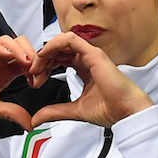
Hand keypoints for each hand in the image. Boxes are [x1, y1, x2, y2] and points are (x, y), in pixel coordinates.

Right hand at [0, 37, 35, 151]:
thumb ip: (12, 112)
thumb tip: (32, 124)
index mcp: (3, 73)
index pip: (25, 61)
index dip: (35, 67)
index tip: (40, 79)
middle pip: (19, 46)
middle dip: (31, 53)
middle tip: (36, 68)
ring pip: (5, 41)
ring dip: (18, 49)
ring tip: (25, 62)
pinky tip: (6, 55)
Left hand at [29, 33, 154, 127]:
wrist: (125, 112)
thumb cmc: (110, 109)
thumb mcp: (73, 110)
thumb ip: (54, 111)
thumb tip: (36, 118)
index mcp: (85, 69)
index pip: (60, 59)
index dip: (45, 66)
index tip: (35, 79)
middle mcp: (87, 59)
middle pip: (58, 50)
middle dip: (42, 60)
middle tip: (32, 74)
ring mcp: (90, 54)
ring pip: (61, 42)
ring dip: (45, 52)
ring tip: (36, 66)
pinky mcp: (93, 53)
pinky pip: (70, 39)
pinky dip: (54, 44)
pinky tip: (44, 55)